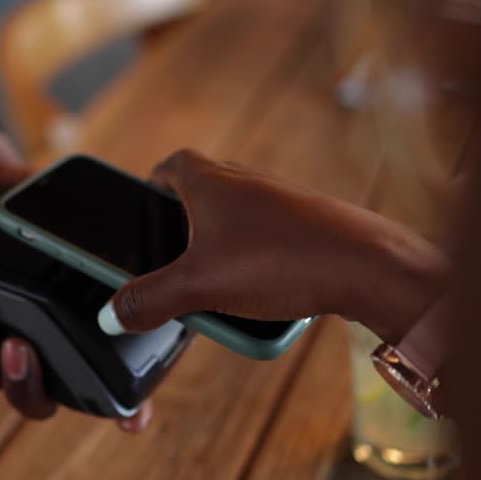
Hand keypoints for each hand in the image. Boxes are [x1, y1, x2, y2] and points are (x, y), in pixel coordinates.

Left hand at [0, 134, 152, 431]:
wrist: (14, 202)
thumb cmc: (69, 242)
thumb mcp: (100, 255)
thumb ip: (130, 286)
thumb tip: (177, 310)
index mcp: (71, 362)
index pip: (93, 400)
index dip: (115, 413)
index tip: (125, 417)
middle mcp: (29, 364)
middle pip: (24, 396)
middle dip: (21, 377)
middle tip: (20, 346)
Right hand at [103, 149, 447, 343]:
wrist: (368, 265)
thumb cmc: (281, 260)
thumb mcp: (199, 286)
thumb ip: (149, 300)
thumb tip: (111, 314)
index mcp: (210, 181)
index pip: (169, 165)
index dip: (151, 185)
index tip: (141, 208)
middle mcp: (246, 181)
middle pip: (202, 193)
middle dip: (182, 227)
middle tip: (170, 261)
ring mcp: (282, 201)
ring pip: (237, 218)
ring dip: (219, 247)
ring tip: (212, 288)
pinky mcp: (309, 224)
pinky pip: (268, 239)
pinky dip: (254, 261)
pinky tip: (258, 297)